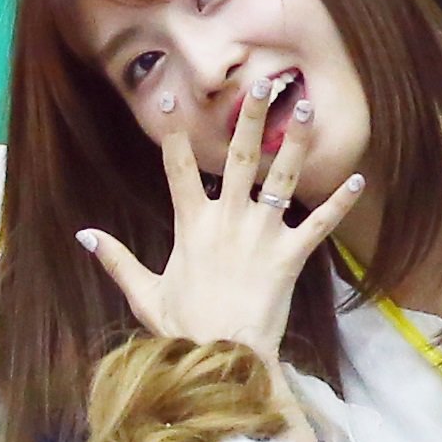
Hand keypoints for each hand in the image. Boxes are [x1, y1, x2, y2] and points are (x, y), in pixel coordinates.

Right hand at [76, 69, 367, 358]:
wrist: (223, 359)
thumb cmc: (185, 329)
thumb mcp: (144, 294)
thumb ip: (117, 260)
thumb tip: (84, 235)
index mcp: (191, 225)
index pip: (177, 167)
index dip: (172, 130)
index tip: (170, 95)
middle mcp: (228, 221)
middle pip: (238, 157)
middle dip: (250, 117)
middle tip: (263, 82)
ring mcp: (261, 236)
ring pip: (281, 179)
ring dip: (295, 142)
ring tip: (308, 108)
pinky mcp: (290, 257)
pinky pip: (319, 225)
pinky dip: (339, 204)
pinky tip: (357, 180)